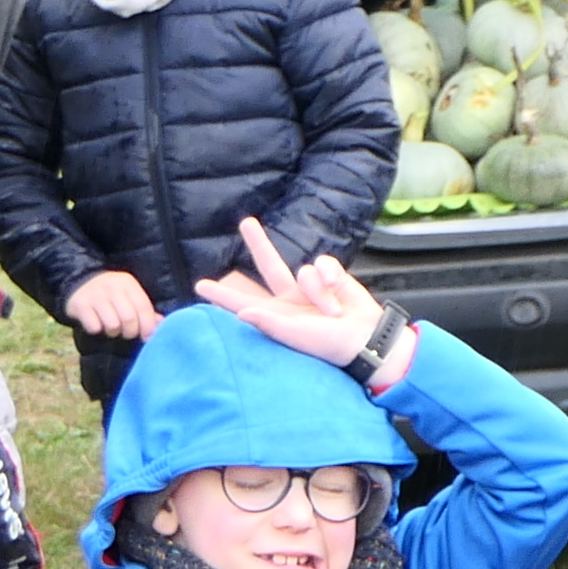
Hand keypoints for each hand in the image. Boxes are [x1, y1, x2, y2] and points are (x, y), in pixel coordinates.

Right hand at [67, 269, 158, 342]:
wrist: (78, 282)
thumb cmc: (111, 295)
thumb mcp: (129, 296)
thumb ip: (145, 310)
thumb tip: (161, 325)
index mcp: (128, 284)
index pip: (143, 307)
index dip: (148, 326)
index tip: (147, 337)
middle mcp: (112, 287)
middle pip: (129, 318)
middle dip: (131, 332)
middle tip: (127, 333)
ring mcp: (95, 295)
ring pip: (112, 325)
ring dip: (113, 332)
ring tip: (112, 328)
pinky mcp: (80, 305)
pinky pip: (94, 326)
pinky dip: (97, 329)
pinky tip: (97, 324)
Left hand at [194, 221, 392, 374]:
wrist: (367, 340)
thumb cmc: (331, 345)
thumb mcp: (297, 336)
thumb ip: (269, 324)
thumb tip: (241, 312)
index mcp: (276, 315)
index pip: (242, 302)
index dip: (221, 295)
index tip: (200, 286)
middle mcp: (291, 298)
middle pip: (269, 264)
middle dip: (259, 243)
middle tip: (247, 222)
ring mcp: (312, 287)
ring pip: (304, 270)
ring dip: (318, 290)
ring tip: (332, 312)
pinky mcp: (332, 276)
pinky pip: (323, 263)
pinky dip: (331, 276)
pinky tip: (339, 290)